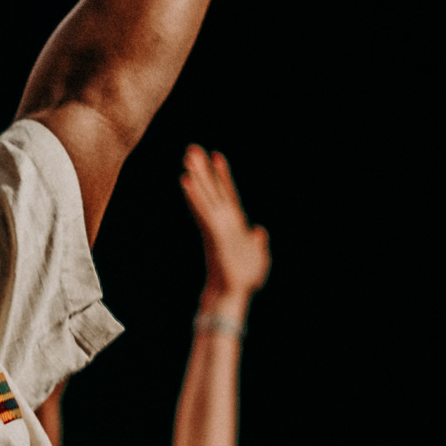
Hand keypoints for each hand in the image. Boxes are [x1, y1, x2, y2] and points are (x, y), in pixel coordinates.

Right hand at [180, 145, 271, 304]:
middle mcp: (222, 222)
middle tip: (192, 149)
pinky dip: (195, 197)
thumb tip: (259, 231)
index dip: (223, 176)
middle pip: (212, 190)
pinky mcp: (213, 234)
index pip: (227, 194)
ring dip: (196, 177)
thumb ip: (257, 243)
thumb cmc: (242, 280)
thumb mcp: (257, 257)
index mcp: (233, 224)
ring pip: (204, 197)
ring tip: (187, 159)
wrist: (232, 296)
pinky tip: (186, 183)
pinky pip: (202, 212)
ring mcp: (216, 227)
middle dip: (203, 170)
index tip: (218, 156)